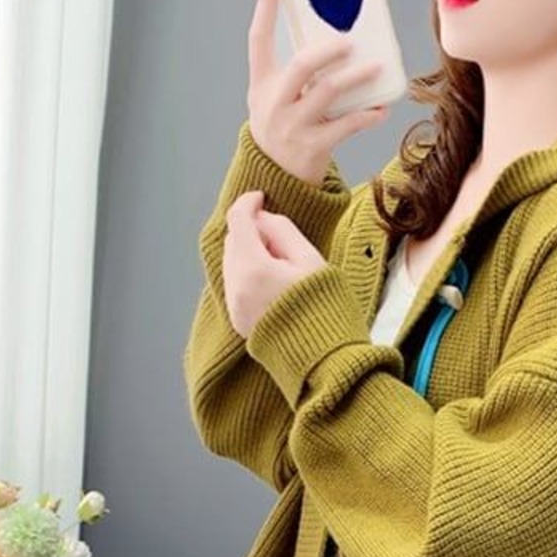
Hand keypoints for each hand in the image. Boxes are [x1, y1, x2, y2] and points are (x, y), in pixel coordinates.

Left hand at [222, 190, 327, 337]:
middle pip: (231, 241)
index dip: (248, 202)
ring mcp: (234, 307)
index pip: (238, 220)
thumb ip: (282, 230)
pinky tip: (273, 283)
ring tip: (281, 264)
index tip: (261, 197)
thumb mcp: (311, 259)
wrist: (325, 360)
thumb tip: (263, 218)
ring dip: (249, 253)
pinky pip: (235, 284)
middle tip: (280, 238)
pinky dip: (248, 274)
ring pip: (231, 263)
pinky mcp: (238, 321)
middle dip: (251, 231)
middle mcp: (236, 288)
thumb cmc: (325, 308)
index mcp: (253, 269)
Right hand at [247, 0, 387, 185]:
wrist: (277, 178)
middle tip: (350, 43)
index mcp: (261, 84)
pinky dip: (366, 117)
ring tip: (377, 69)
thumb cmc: (283, 127)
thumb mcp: (275, 98)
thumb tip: (337, 40)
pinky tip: (381, 109)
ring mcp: (293, 126)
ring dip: (357, 79)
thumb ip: (295, 74)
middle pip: (301, 67)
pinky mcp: (313, 147)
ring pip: (328, 93)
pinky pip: (345, 126)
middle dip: (328, 51)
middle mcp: (274, 103)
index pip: (258, 38)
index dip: (265, 5)